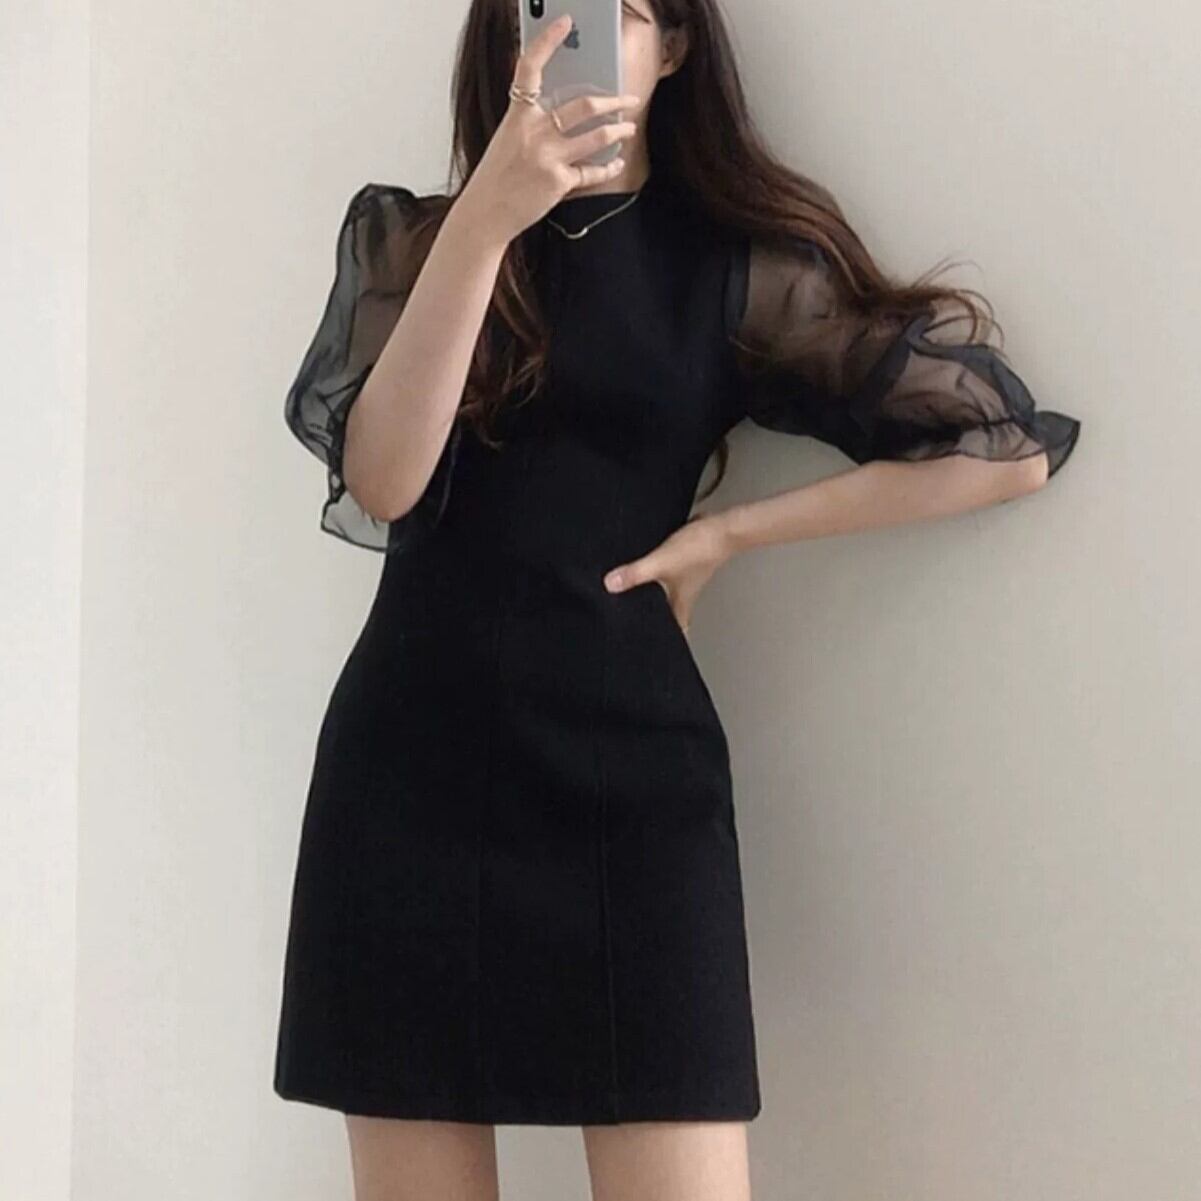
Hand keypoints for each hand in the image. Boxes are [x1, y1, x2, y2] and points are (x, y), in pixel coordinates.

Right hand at [456, 14, 639, 246]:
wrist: (485, 212)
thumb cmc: (498, 176)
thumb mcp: (509, 139)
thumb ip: (533, 121)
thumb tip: (567, 109)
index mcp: (518, 115)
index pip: (530, 67)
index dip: (547, 41)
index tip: (565, 22)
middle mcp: (534, 131)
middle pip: (582, 106)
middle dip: (612, 101)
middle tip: (628, 99)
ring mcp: (548, 157)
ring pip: (595, 137)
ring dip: (618, 131)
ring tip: (628, 128)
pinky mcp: (558, 182)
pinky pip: (592, 172)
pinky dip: (608, 168)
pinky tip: (617, 162)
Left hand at [602, 514, 733, 633]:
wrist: (721, 527)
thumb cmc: (701, 550)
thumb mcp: (661, 563)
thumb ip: (635, 574)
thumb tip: (610, 585)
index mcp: (679, 604)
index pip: (673, 632)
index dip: (662, 642)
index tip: (648, 647)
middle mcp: (683, 595)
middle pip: (668, 614)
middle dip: (653, 619)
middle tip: (636, 623)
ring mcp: (684, 578)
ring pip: (667, 594)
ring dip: (654, 597)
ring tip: (636, 598)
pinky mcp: (683, 561)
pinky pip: (666, 573)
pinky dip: (656, 575)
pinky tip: (646, 567)